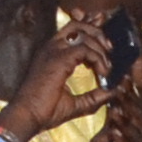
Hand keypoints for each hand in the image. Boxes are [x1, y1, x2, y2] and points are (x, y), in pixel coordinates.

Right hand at [0, 19, 115, 141]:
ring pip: (82, 33)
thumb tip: (114, 92)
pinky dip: (98, 59)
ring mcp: (53, 52)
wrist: (28, 117)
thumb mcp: (76, 103)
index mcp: (52, 54)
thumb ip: (94, 96)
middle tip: (110, 49)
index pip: (72, 31)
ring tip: (108, 66)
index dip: (91, 30)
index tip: (107, 44)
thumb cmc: (45, 111)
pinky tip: (103, 73)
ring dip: (100, 47)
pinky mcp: (58, 60)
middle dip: (98, 33)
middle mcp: (51, 48)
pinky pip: (84, 49)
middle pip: (77, 25)